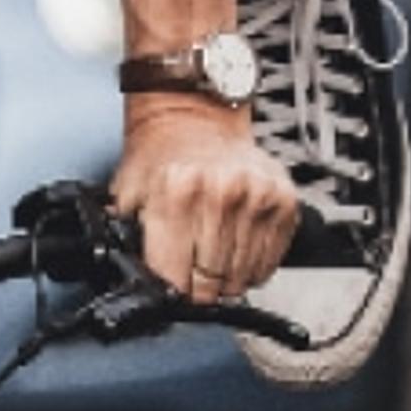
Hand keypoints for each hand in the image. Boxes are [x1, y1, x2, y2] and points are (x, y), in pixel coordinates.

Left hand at [107, 94, 297, 301]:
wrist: (195, 118)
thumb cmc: (161, 157)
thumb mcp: (128, 194)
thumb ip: (126, 239)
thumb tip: (131, 281)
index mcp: (177, 192)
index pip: (176, 276)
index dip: (171, 292)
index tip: (171, 291)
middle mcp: (222, 192)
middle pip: (211, 281)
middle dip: (198, 288)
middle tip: (191, 275)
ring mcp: (257, 196)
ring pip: (242, 277)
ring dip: (227, 281)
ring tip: (212, 260)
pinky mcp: (284, 201)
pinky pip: (269, 262)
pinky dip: (252, 267)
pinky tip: (236, 250)